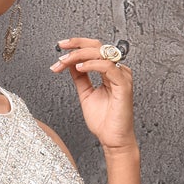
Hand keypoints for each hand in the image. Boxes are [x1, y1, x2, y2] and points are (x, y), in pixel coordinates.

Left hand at [49, 36, 137, 151]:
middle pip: (97, 46)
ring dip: (79, 55)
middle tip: (61, 48)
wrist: (112, 139)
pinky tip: (79, 68)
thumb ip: (80, 77)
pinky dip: (91, 64)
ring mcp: (121, 76)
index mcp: (109, 71)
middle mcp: (117, 71)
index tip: (61, 47)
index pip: (93, 49)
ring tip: (65, 61)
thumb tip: (70, 62)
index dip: (77, 45)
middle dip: (76, 45)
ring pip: (101, 53)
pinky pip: (107, 67)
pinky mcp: (123, 84)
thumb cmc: (104, 121)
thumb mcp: (85, 93)